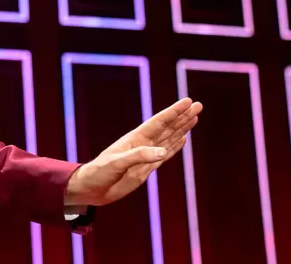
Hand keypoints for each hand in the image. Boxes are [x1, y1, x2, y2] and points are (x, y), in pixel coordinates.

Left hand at [64, 97, 202, 207]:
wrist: (91, 189)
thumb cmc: (99, 173)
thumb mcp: (117, 164)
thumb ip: (139, 157)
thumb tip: (163, 151)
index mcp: (134, 139)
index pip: (158, 122)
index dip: (173, 112)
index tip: (188, 102)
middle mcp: (142, 144)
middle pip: (167, 127)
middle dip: (182, 116)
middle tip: (198, 105)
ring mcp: (145, 156)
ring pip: (168, 138)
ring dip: (182, 128)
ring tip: (194, 117)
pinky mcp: (146, 168)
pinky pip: (165, 154)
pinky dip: (175, 146)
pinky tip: (182, 138)